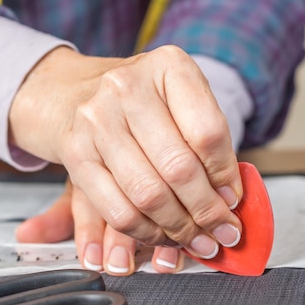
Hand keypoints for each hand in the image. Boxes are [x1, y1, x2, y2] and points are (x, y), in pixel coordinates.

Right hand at [10, 44, 242, 260]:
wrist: (72, 91)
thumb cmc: (136, 99)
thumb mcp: (179, 99)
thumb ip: (206, 141)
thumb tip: (228, 199)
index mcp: (168, 66)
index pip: (207, 133)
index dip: (225, 176)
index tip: (232, 199)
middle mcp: (128, 86)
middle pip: (178, 168)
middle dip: (206, 212)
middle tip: (222, 231)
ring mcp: (96, 118)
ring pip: (148, 194)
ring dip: (179, 228)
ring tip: (196, 238)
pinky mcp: (75, 152)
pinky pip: (117, 209)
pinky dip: (146, 233)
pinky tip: (161, 235)